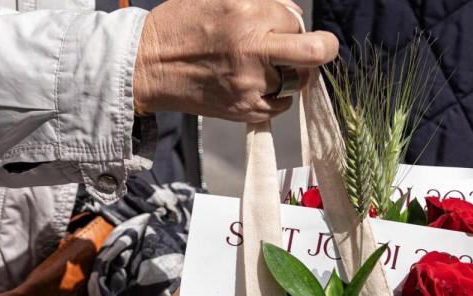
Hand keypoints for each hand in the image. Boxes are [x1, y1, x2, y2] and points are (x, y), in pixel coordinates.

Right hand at [132, 0, 338, 121]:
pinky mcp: (247, 108)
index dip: (290, 23)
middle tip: (321, 48)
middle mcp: (251, 48)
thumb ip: (262, 3)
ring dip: (290, 72)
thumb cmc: (182, 26)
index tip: (280, 27)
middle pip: (316, 51)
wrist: (148, 65)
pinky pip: (283, 104)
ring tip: (265, 66)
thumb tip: (295, 15)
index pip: (294, 19)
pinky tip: (256, 84)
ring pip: (298, 79)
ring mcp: (251, 82)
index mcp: (245, 11)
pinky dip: (277, 95)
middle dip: (324, 47)